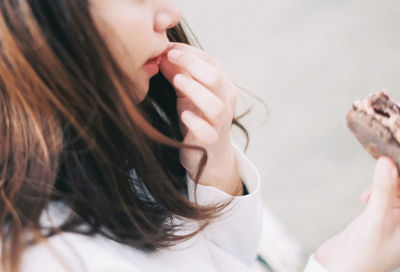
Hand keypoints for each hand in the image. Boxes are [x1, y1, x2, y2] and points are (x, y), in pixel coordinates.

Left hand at [159, 42, 241, 195]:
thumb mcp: (188, 94)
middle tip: (169, 57)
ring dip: (195, 90)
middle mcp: (225, 102)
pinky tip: (185, 115)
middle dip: (191, 64)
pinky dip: (196, 122)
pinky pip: (207, 132)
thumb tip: (162, 55)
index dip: (189, 52)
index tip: (168, 47)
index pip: (210, 62)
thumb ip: (179, 75)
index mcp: (222, 86)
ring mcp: (220, 123)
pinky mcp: (210, 142)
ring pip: (214, 105)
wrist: (212, 155)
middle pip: (214, 78)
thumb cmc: (198, 119)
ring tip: (177, 81)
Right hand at [314, 157, 399, 271]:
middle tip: (384, 164)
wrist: (338, 270)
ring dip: (385, 185)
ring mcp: (395, 221)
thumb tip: (387, 161)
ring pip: (397, 192)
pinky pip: (385, 197)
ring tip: (370, 193)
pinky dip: (376, 193)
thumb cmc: (364, 254)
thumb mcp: (376, 220)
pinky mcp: (380, 219)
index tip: (398, 158)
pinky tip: (365, 199)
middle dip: (397, 177)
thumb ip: (384, 190)